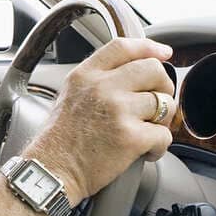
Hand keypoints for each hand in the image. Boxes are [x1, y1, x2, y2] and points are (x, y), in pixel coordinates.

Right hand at [23, 38, 175, 205]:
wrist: (52, 169)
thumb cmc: (60, 138)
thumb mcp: (70, 94)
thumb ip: (97, 79)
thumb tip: (131, 72)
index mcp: (86, 75)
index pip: (123, 47)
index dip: (149, 47)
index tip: (164, 53)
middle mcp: (102, 87)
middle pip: (153, 70)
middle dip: (163, 86)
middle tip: (157, 103)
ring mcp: (118, 110)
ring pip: (164, 103)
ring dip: (161, 121)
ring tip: (145, 132)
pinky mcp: (131, 137)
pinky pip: (164, 135)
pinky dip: (158, 147)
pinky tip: (144, 152)